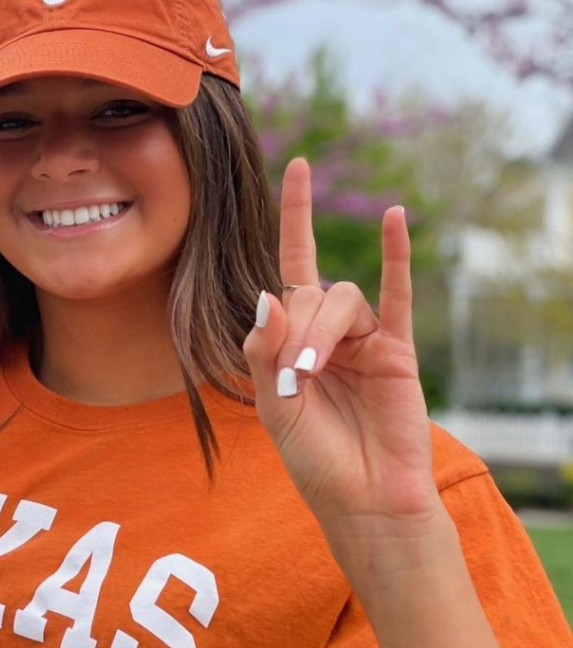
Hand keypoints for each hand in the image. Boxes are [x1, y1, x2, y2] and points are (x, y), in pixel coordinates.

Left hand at [243, 157, 439, 530]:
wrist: (362, 498)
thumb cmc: (313, 457)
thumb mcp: (272, 403)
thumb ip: (265, 349)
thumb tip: (268, 294)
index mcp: (294, 336)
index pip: (292, 266)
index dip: (295, 216)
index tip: (296, 164)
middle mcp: (329, 329)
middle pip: (310, 291)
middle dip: (295, 329)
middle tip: (293, 377)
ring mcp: (365, 337)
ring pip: (342, 299)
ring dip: (321, 331)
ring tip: (311, 374)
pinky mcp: (398, 349)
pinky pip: (398, 295)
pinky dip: (396, 257)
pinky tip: (397, 218)